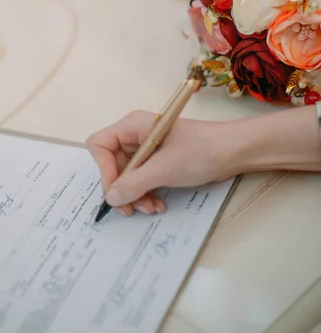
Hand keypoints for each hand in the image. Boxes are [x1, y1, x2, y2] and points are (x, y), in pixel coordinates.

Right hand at [86, 110, 230, 216]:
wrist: (233, 152)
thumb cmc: (200, 151)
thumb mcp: (164, 169)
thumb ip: (134, 184)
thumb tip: (110, 198)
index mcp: (132, 126)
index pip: (100, 145)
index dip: (104, 170)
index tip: (117, 191)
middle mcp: (135, 135)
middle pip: (112, 165)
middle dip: (123, 189)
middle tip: (134, 208)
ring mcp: (147, 149)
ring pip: (127, 176)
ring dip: (136, 195)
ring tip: (152, 207)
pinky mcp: (158, 161)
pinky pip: (141, 180)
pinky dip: (146, 193)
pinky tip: (158, 204)